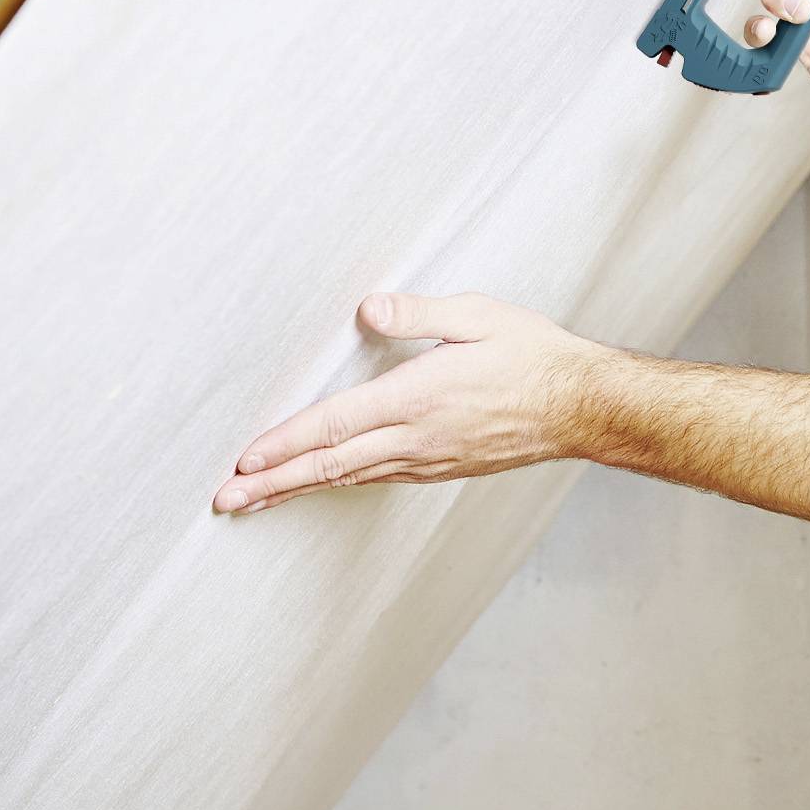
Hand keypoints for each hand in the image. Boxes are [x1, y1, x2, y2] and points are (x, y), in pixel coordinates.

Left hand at [213, 292, 610, 513]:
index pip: (336, 424)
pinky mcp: (442, 468)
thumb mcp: (479, 316)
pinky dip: (338, 483)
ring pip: (349, 478)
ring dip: (298, 488)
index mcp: (418, 397)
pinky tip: (322, 483)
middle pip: (329, 465)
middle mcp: (417, 437)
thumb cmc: (534, 355)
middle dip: (272, 484)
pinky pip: (377, 479)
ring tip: (256, 500)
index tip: (245, 460)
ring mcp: (429, 459)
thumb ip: (420, 313)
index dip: (286, 443)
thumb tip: (370, 309)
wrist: (584, 407)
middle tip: (225, 500)